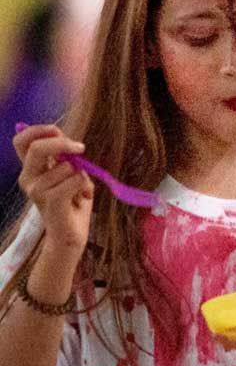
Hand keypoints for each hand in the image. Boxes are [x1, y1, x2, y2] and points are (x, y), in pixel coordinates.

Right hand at [14, 124, 93, 256]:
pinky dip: (84, 185)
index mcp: (31, 169)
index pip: (21, 141)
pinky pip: (74, 180)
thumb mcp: (70, 173)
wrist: (71, 236)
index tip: (58, 131)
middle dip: (62, 143)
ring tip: (80, 191)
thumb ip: (66, 157)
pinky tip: (83, 197)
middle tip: (80, 148)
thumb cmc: (72, 203)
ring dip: (81, 175)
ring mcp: (37, 191)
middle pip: (37, 148)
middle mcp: (28, 178)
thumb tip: (67, 141)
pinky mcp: (51, 201)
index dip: (38, 130)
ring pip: (66, 166)